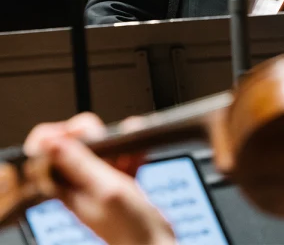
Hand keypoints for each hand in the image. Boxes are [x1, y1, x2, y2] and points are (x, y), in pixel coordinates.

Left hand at [23, 113, 174, 244]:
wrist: (154, 244)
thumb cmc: (130, 226)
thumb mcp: (105, 189)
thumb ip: (80, 164)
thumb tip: (51, 142)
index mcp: (65, 189)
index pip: (45, 154)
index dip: (59, 136)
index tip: (81, 133)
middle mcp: (77, 186)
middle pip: (73, 146)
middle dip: (94, 134)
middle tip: (109, 136)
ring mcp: (97, 186)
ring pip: (99, 150)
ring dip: (117, 141)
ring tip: (131, 139)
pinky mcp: (116, 186)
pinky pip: (119, 159)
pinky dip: (131, 152)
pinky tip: (140, 152)